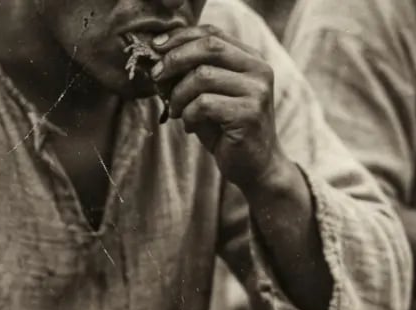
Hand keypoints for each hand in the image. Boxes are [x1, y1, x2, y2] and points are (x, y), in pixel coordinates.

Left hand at [150, 26, 288, 192]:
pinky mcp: (249, 115)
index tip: (155, 49)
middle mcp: (260, 72)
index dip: (180, 37)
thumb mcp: (211, 94)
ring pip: (202, 77)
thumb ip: (194, 72)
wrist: (254, 167)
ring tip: (177, 111)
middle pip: (209, 48)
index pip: (212, 34)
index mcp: (252, 60)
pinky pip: (204, 105)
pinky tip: (192, 127)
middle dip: (175, 59)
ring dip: (180, 95)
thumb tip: (159, 55)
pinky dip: (190, 116)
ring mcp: (257, 93)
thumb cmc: (228, 130)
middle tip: (157, 77)